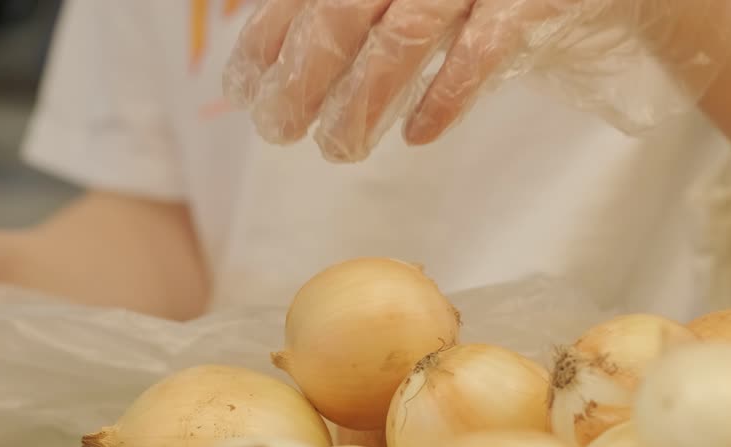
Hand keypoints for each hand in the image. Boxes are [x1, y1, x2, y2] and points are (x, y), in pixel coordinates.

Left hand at [223, 0, 730, 161]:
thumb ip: (351, 5)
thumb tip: (270, 58)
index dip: (268, 35)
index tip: (245, 87)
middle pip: (343, 8)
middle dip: (303, 76)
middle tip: (279, 131)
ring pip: (406, 32)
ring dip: (363, 98)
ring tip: (337, 149)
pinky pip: (484, 47)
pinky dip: (446, 95)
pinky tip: (416, 135)